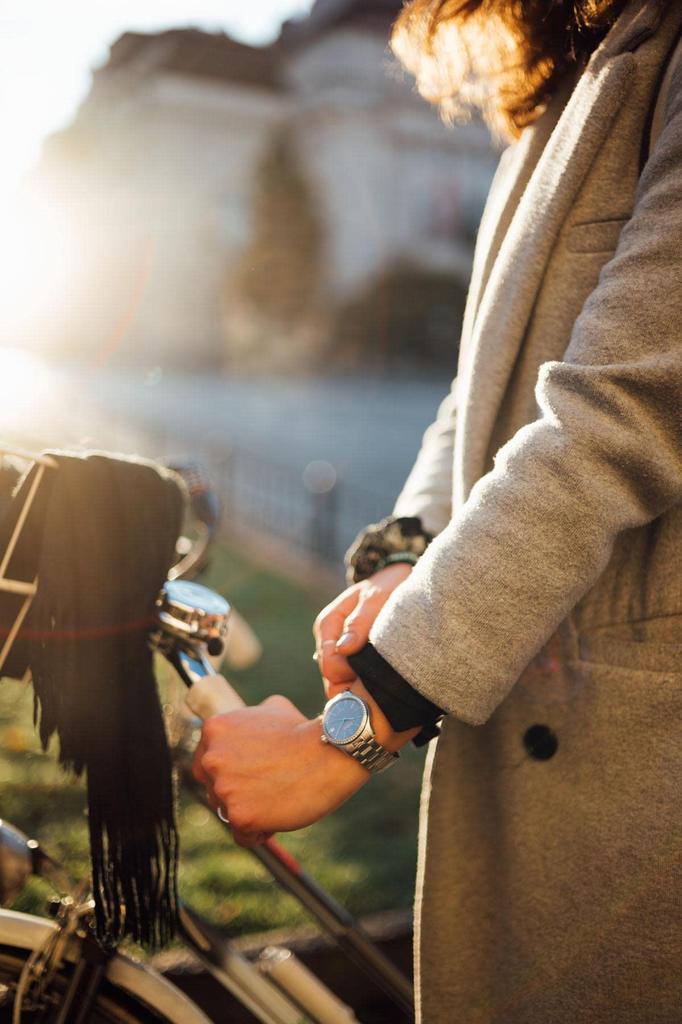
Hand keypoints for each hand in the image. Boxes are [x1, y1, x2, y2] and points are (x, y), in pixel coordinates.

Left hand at [192, 695, 368, 846]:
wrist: (328, 753)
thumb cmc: (304, 731)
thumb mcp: (272, 709)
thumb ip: (248, 720)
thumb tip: (246, 727)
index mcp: (214, 730)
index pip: (205, 763)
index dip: (227, 773)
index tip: (248, 776)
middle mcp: (212, 758)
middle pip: (213, 790)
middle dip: (236, 794)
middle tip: (266, 789)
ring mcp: (223, 788)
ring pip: (227, 814)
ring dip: (250, 813)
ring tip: (279, 799)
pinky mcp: (239, 816)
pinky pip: (242, 835)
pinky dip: (260, 832)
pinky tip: (279, 816)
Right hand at [313, 563, 412, 698]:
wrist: (397, 582)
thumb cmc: (386, 586)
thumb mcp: (375, 598)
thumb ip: (359, 623)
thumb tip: (343, 648)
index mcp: (328, 624)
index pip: (329, 664)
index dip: (348, 674)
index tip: (373, 670)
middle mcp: (329, 640)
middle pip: (332, 679)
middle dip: (353, 684)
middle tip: (381, 679)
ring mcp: (340, 651)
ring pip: (341, 684)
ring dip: (360, 685)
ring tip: (385, 677)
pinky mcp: (352, 658)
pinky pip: (353, 680)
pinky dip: (365, 682)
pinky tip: (383, 677)